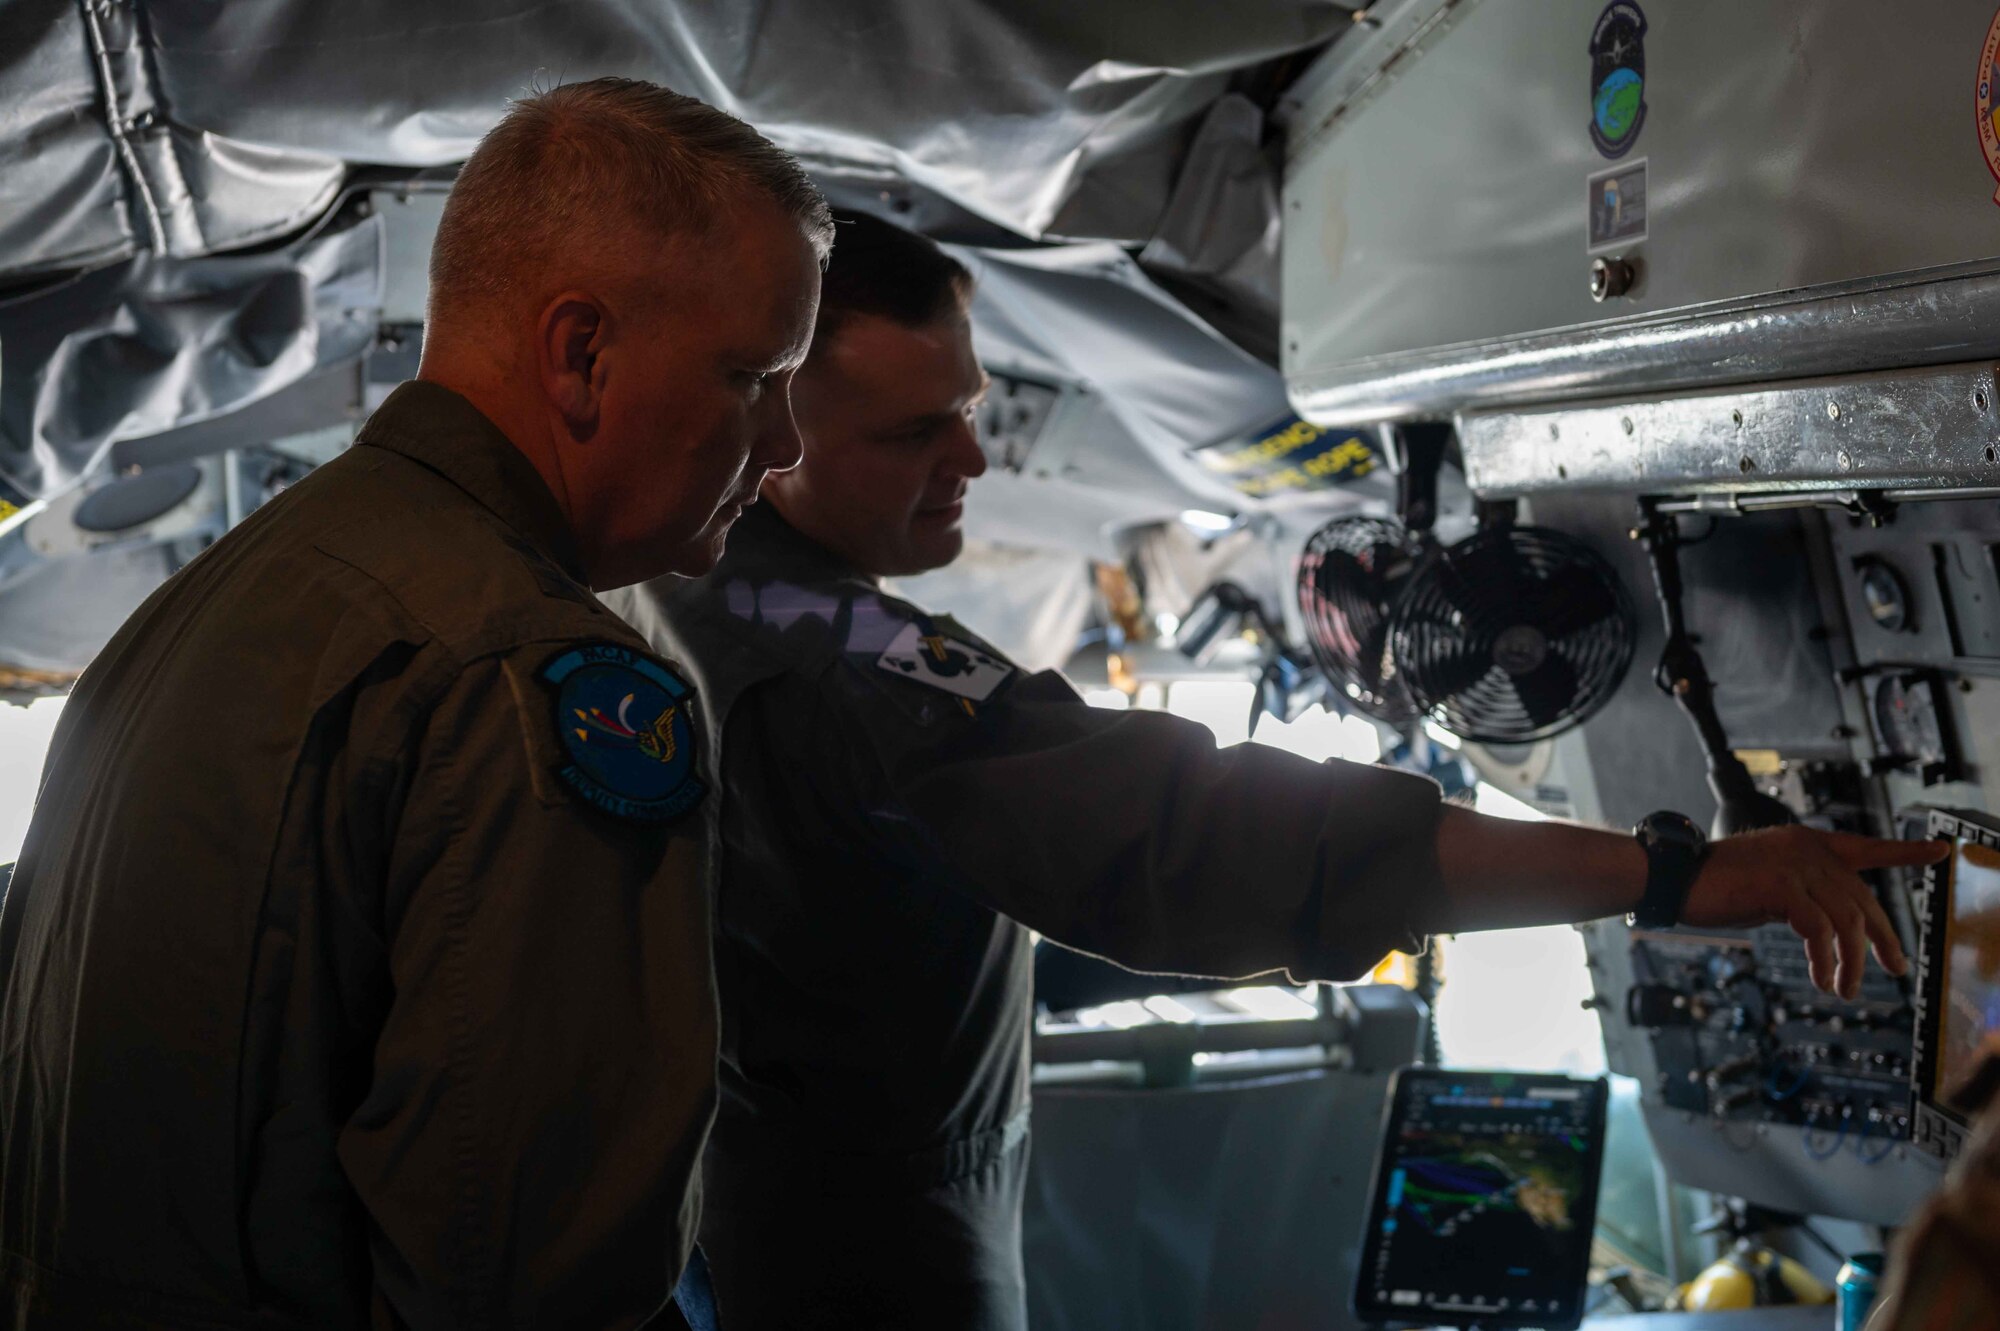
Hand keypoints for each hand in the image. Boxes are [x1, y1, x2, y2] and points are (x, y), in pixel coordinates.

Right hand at [1679, 826, 1948, 998]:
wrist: (1673, 877)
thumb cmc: (1711, 885)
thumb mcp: (1767, 885)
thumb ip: (1800, 893)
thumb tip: (1826, 927)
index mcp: (1806, 843)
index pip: (1866, 847)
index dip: (1904, 851)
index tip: (1938, 850)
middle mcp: (1808, 849)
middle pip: (1863, 899)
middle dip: (1884, 939)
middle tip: (1895, 968)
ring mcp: (1797, 866)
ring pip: (1847, 921)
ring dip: (1852, 963)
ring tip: (1846, 990)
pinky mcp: (1783, 886)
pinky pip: (1819, 931)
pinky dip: (1825, 961)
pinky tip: (1822, 980)